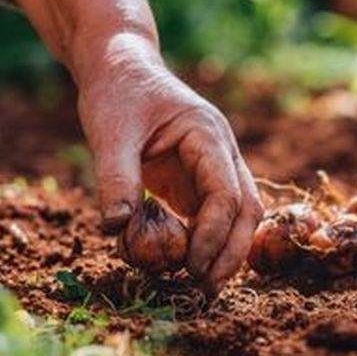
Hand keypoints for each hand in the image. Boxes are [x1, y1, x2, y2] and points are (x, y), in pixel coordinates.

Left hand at [10, 0, 261, 292]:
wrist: (118, 65)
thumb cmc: (116, 92)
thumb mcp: (109, 132)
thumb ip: (116, 179)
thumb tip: (117, 229)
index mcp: (208, 134)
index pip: (226, 193)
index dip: (214, 235)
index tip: (190, 268)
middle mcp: (220, 152)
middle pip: (246, 209)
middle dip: (231, 252)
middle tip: (205, 289)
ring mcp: (212, 166)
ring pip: (236, 216)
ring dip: (224, 251)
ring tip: (200, 286)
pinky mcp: (195, 180)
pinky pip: (210, 217)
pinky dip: (204, 243)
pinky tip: (185, 267)